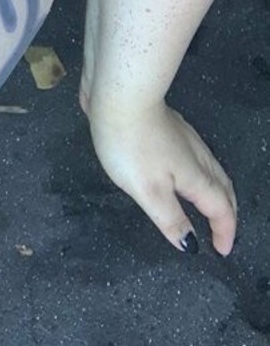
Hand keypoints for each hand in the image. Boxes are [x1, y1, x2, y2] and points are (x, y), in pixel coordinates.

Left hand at [83, 97, 236, 256]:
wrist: (118, 93)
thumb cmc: (131, 145)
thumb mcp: (149, 191)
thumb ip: (171, 218)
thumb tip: (190, 245)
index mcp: (195, 176)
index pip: (221, 208)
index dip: (224, 231)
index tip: (223, 251)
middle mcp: (195, 155)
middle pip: (222, 187)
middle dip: (227, 211)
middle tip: (224, 231)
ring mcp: (181, 136)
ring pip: (210, 169)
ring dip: (216, 190)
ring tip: (209, 205)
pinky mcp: (165, 125)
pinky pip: (192, 156)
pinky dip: (198, 172)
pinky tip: (181, 169)